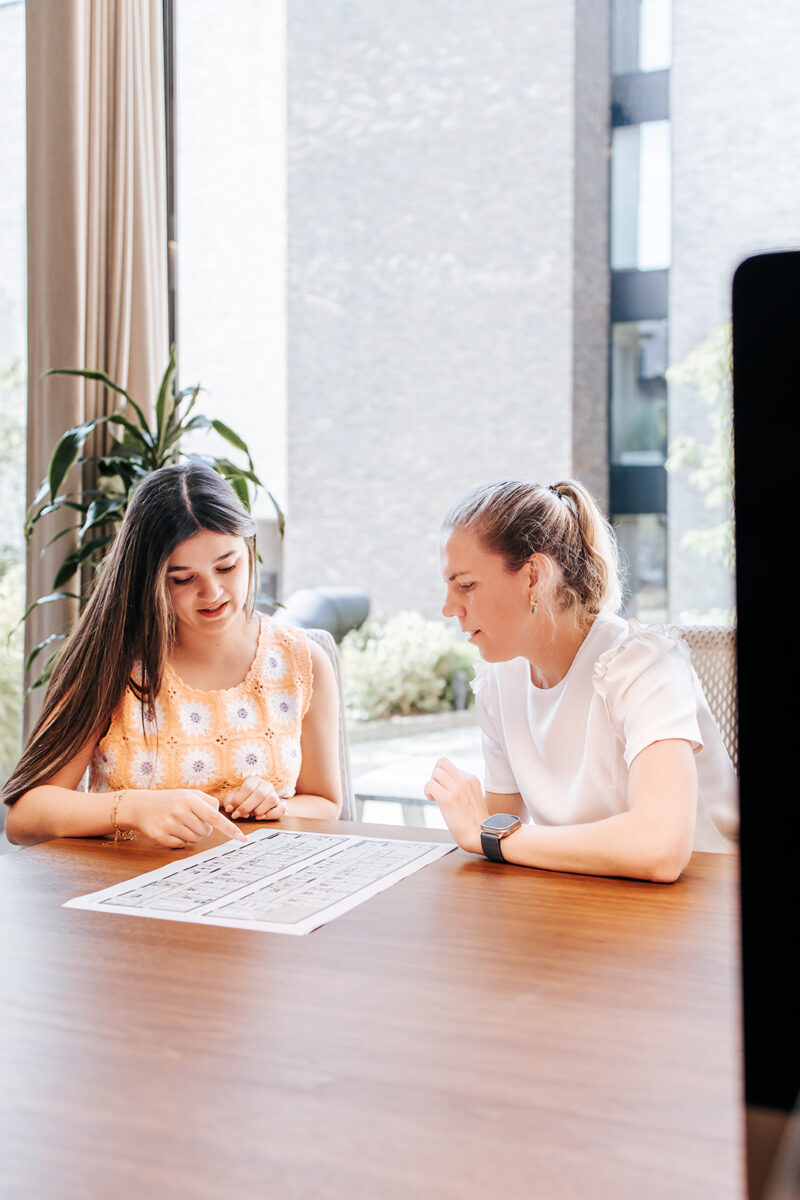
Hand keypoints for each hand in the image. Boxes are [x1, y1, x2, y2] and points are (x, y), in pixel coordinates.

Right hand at [122, 789, 246, 848]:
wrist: (140, 806)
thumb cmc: (170, 800)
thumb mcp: (189, 794)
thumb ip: (208, 803)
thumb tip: (222, 819)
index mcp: (190, 800)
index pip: (215, 817)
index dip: (229, 829)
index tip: (242, 839)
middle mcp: (180, 811)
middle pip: (205, 831)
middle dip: (202, 828)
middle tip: (191, 820)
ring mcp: (169, 824)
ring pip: (194, 839)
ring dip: (192, 834)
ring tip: (181, 824)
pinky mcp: (160, 836)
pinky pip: (181, 845)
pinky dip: (180, 840)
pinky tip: (172, 830)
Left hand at [222, 777, 287, 820]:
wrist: (250, 803)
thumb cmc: (240, 800)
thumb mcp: (232, 798)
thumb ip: (229, 802)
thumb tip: (231, 809)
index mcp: (254, 780)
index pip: (248, 787)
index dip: (238, 799)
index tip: (230, 809)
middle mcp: (266, 785)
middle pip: (259, 794)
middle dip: (246, 807)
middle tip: (237, 815)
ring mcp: (274, 794)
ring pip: (271, 799)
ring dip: (258, 810)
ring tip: (250, 815)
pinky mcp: (279, 805)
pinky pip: (279, 810)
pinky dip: (270, 815)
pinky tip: (259, 817)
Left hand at [423, 758, 488, 853]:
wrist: (480, 834)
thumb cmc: (476, 821)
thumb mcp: (473, 795)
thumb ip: (463, 786)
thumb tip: (446, 782)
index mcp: (471, 779)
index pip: (450, 765)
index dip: (443, 775)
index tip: (444, 786)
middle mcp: (464, 780)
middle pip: (441, 763)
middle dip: (435, 775)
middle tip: (438, 788)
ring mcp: (456, 789)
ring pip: (435, 773)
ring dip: (431, 784)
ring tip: (436, 796)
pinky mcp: (447, 799)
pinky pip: (429, 785)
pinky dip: (428, 792)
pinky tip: (434, 801)